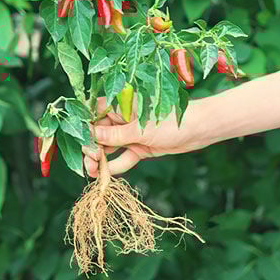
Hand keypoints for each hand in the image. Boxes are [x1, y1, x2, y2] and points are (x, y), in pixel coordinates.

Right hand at [82, 97, 200, 177]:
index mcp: (121, 105)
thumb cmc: (170, 120)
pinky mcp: (140, 147)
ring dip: (101, 160)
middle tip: (89, 162)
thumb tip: (91, 136)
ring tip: (92, 172)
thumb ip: (114, 135)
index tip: (80, 142)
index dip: (85, 128)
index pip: (95, 114)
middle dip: (92, 148)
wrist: (199, 129)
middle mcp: (123, 118)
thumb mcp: (140, 129)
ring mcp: (131, 133)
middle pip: (99, 133)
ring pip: (110, 147)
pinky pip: (123, 157)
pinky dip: (115, 166)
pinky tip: (106, 175)